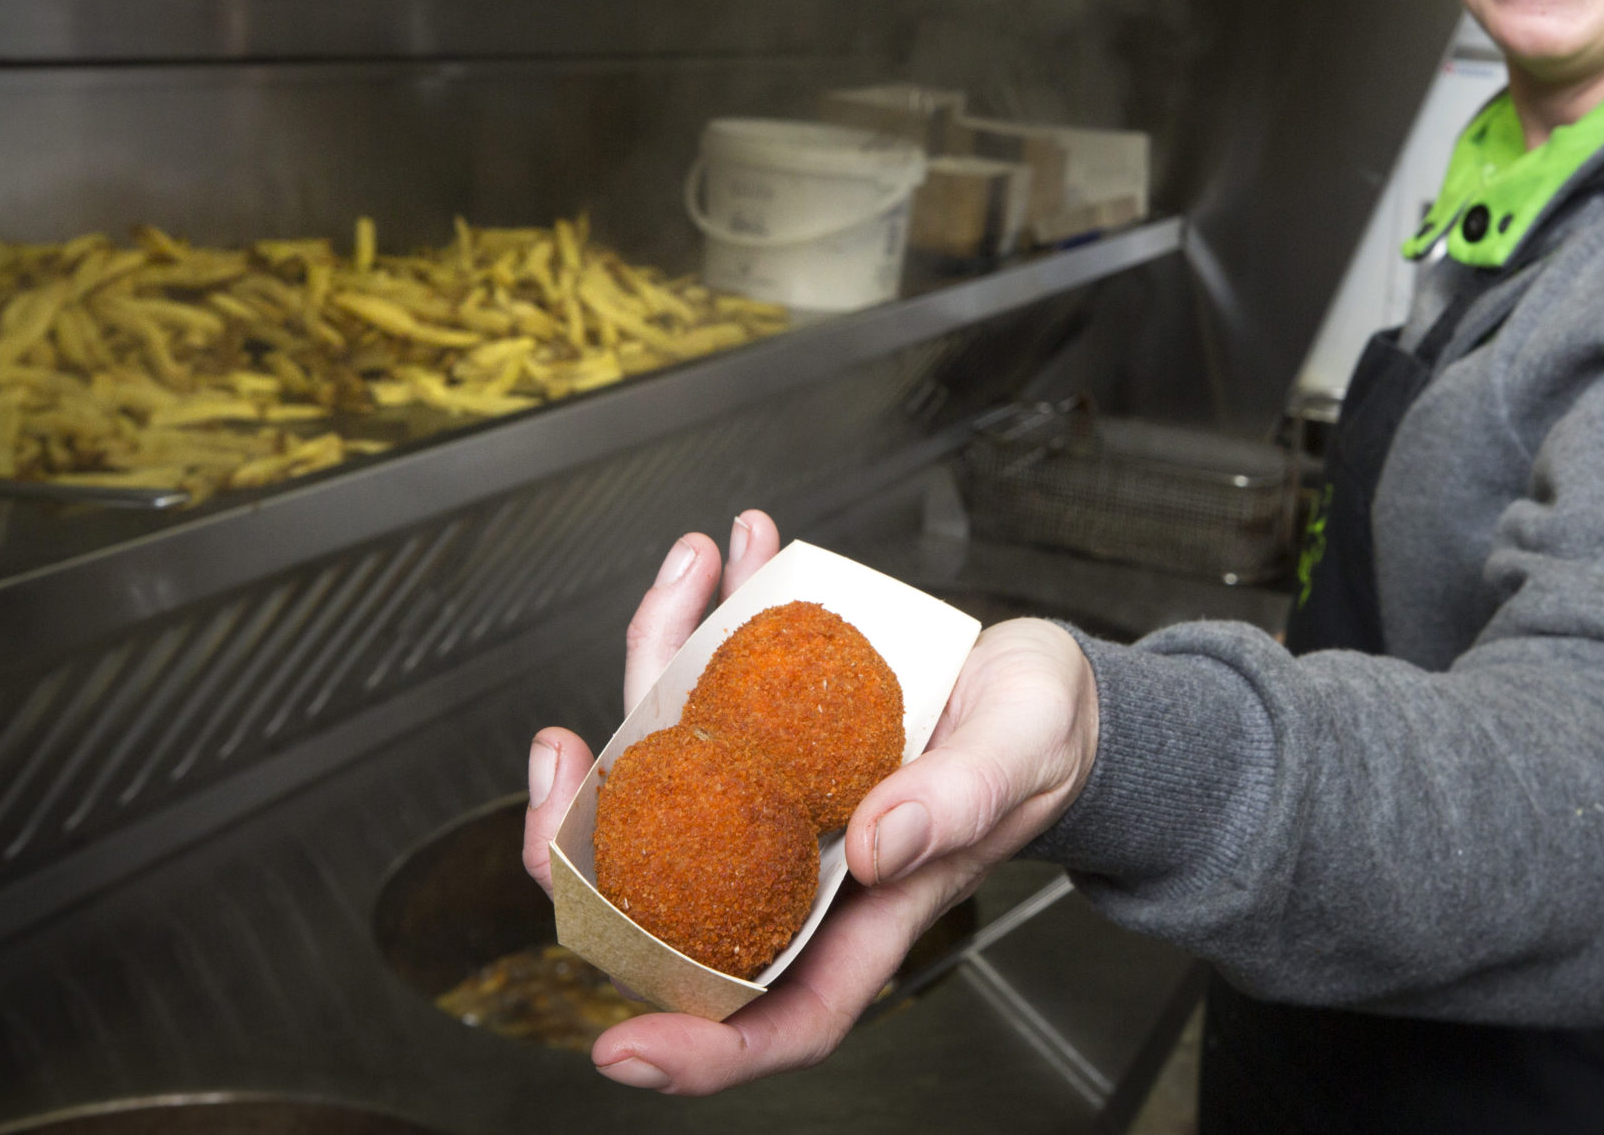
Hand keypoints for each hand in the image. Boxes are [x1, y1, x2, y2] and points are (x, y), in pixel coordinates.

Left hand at [520, 508, 1100, 1094]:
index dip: (700, 1049)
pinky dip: (705, 616)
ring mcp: (773, 796)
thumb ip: (959, 800)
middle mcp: (798, 866)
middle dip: (585, 833)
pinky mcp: (770, 728)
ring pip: (671, 768)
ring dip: (654, 662)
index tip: (622, 1048)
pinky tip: (725, 555)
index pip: (778, 1015)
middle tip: (557, 755)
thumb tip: (875, 841)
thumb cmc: (1046, 741)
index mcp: (867, 915)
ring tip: (687, 574)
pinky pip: (709, 687)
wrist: (1044, 685)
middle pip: (668, 893)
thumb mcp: (1021, 756)